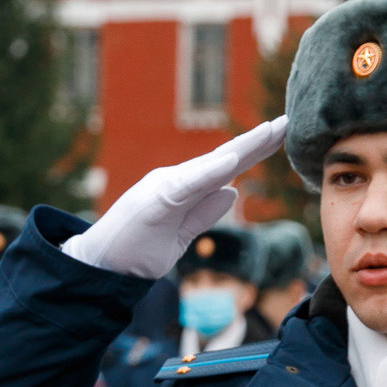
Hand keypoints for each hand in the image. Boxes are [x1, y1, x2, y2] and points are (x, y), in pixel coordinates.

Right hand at [60, 117, 287, 278]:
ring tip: (269, 133)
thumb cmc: (136, 249)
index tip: (282, 133)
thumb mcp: (180, 235)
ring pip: (208, 166)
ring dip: (240, 150)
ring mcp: (163, 189)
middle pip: (223, 159)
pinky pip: (185, 185)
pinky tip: (230, 162)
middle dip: (256, 141)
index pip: (226, 166)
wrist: (99, 265)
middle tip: (287, 121)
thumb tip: (233, 193)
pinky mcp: (154, 202)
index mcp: (185, 189)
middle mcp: (176, 181)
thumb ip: (203, 213)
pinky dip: (208, 172)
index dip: (255, 150)